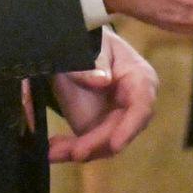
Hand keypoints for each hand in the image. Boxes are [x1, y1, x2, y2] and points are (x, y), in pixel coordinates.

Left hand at [48, 27, 159, 163]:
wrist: (79, 46)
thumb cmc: (93, 41)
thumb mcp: (93, 45)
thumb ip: (95, 61)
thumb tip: (103, 81)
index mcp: (140, 79)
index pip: (142, 105)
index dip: (129, 127)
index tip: (114, 144)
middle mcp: (131, 105)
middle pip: (118, 131)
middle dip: (95, 144)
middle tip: (74, 151)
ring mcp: (113, 120)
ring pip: (101, 145)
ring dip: (77, 150)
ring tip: (53, 151)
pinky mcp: (95, 129)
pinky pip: (85, 145)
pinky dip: (67, 149)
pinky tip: (51, 150)